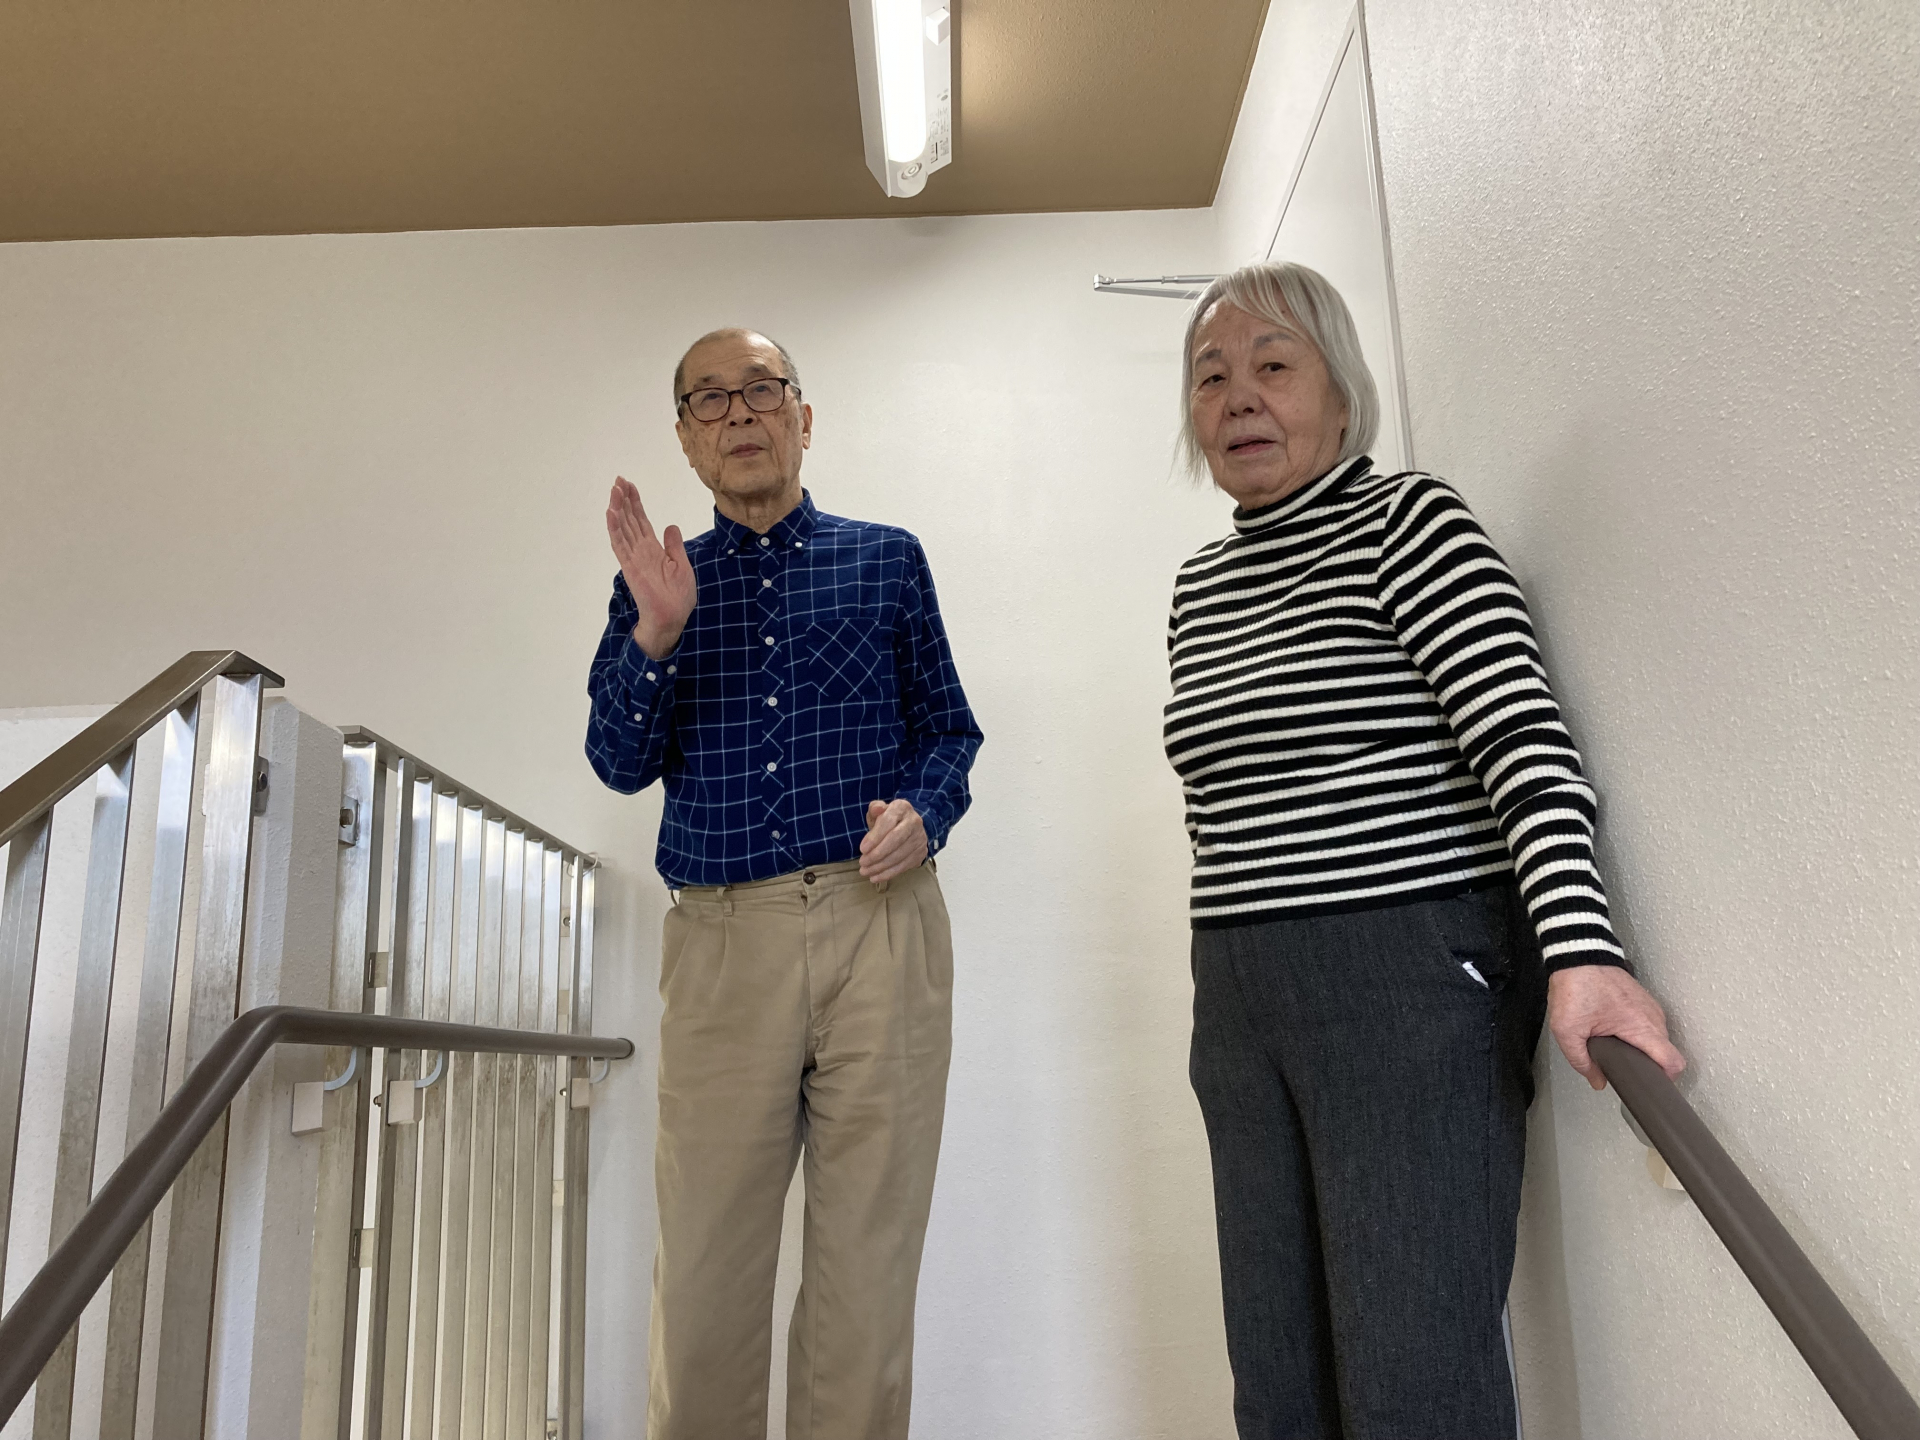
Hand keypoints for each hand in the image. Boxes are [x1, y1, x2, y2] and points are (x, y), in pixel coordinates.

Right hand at [606, 476, 696, 659]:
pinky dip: (615, 529)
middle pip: (629, 520)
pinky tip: (610, 514)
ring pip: (623, 529)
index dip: (635, 503)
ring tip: (613, 491)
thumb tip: (670, 526)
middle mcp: (640, 550)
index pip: (641, 521)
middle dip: (624, 500)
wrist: (673, 618)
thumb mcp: (681, 564)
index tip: (628, 486)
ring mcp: (633, 558)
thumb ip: (673, 545)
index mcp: (652, 549)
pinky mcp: (630, 567)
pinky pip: (620, 545)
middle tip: (617, 480)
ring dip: (617, 509)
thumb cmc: (678, 596)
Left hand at [860, 800, 926, 883]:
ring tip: (865, 871)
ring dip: (881, 866)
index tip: (862, 849)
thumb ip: (875, 808)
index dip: (875, 837)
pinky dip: (889, 873)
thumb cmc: (889, 819)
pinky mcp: (921, 853)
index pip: (888, 822)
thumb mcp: (879, 811)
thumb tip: (876, 809)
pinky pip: (904, 865)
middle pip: (896, 840)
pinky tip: (876, 877)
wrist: (910, 826)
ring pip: (900, 855)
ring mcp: (920, 838)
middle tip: (862, 863)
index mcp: (902, 808)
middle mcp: (914, 821)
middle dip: (877, 854)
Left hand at [1548, 965, 1685, 1090]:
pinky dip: (1638, 1034)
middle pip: (1664, 1054)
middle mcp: (1653, 1017)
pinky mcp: (1643, 1000)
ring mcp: (1650, 1007)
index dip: (1665, 1080)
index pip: (1672, 1062)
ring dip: (1642, 1048)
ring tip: (1619, 1051)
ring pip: (1656, 1039)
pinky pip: (1649, 1025)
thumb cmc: (1575, 986)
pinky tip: (1618, 1034)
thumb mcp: (1567, 1030)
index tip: (1651, 1087)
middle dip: (1648, 1065)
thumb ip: (1581, 1061)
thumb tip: (1597, 1081)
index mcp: (1641, 1026)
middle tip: (1626, 1070)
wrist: (1577, 954)